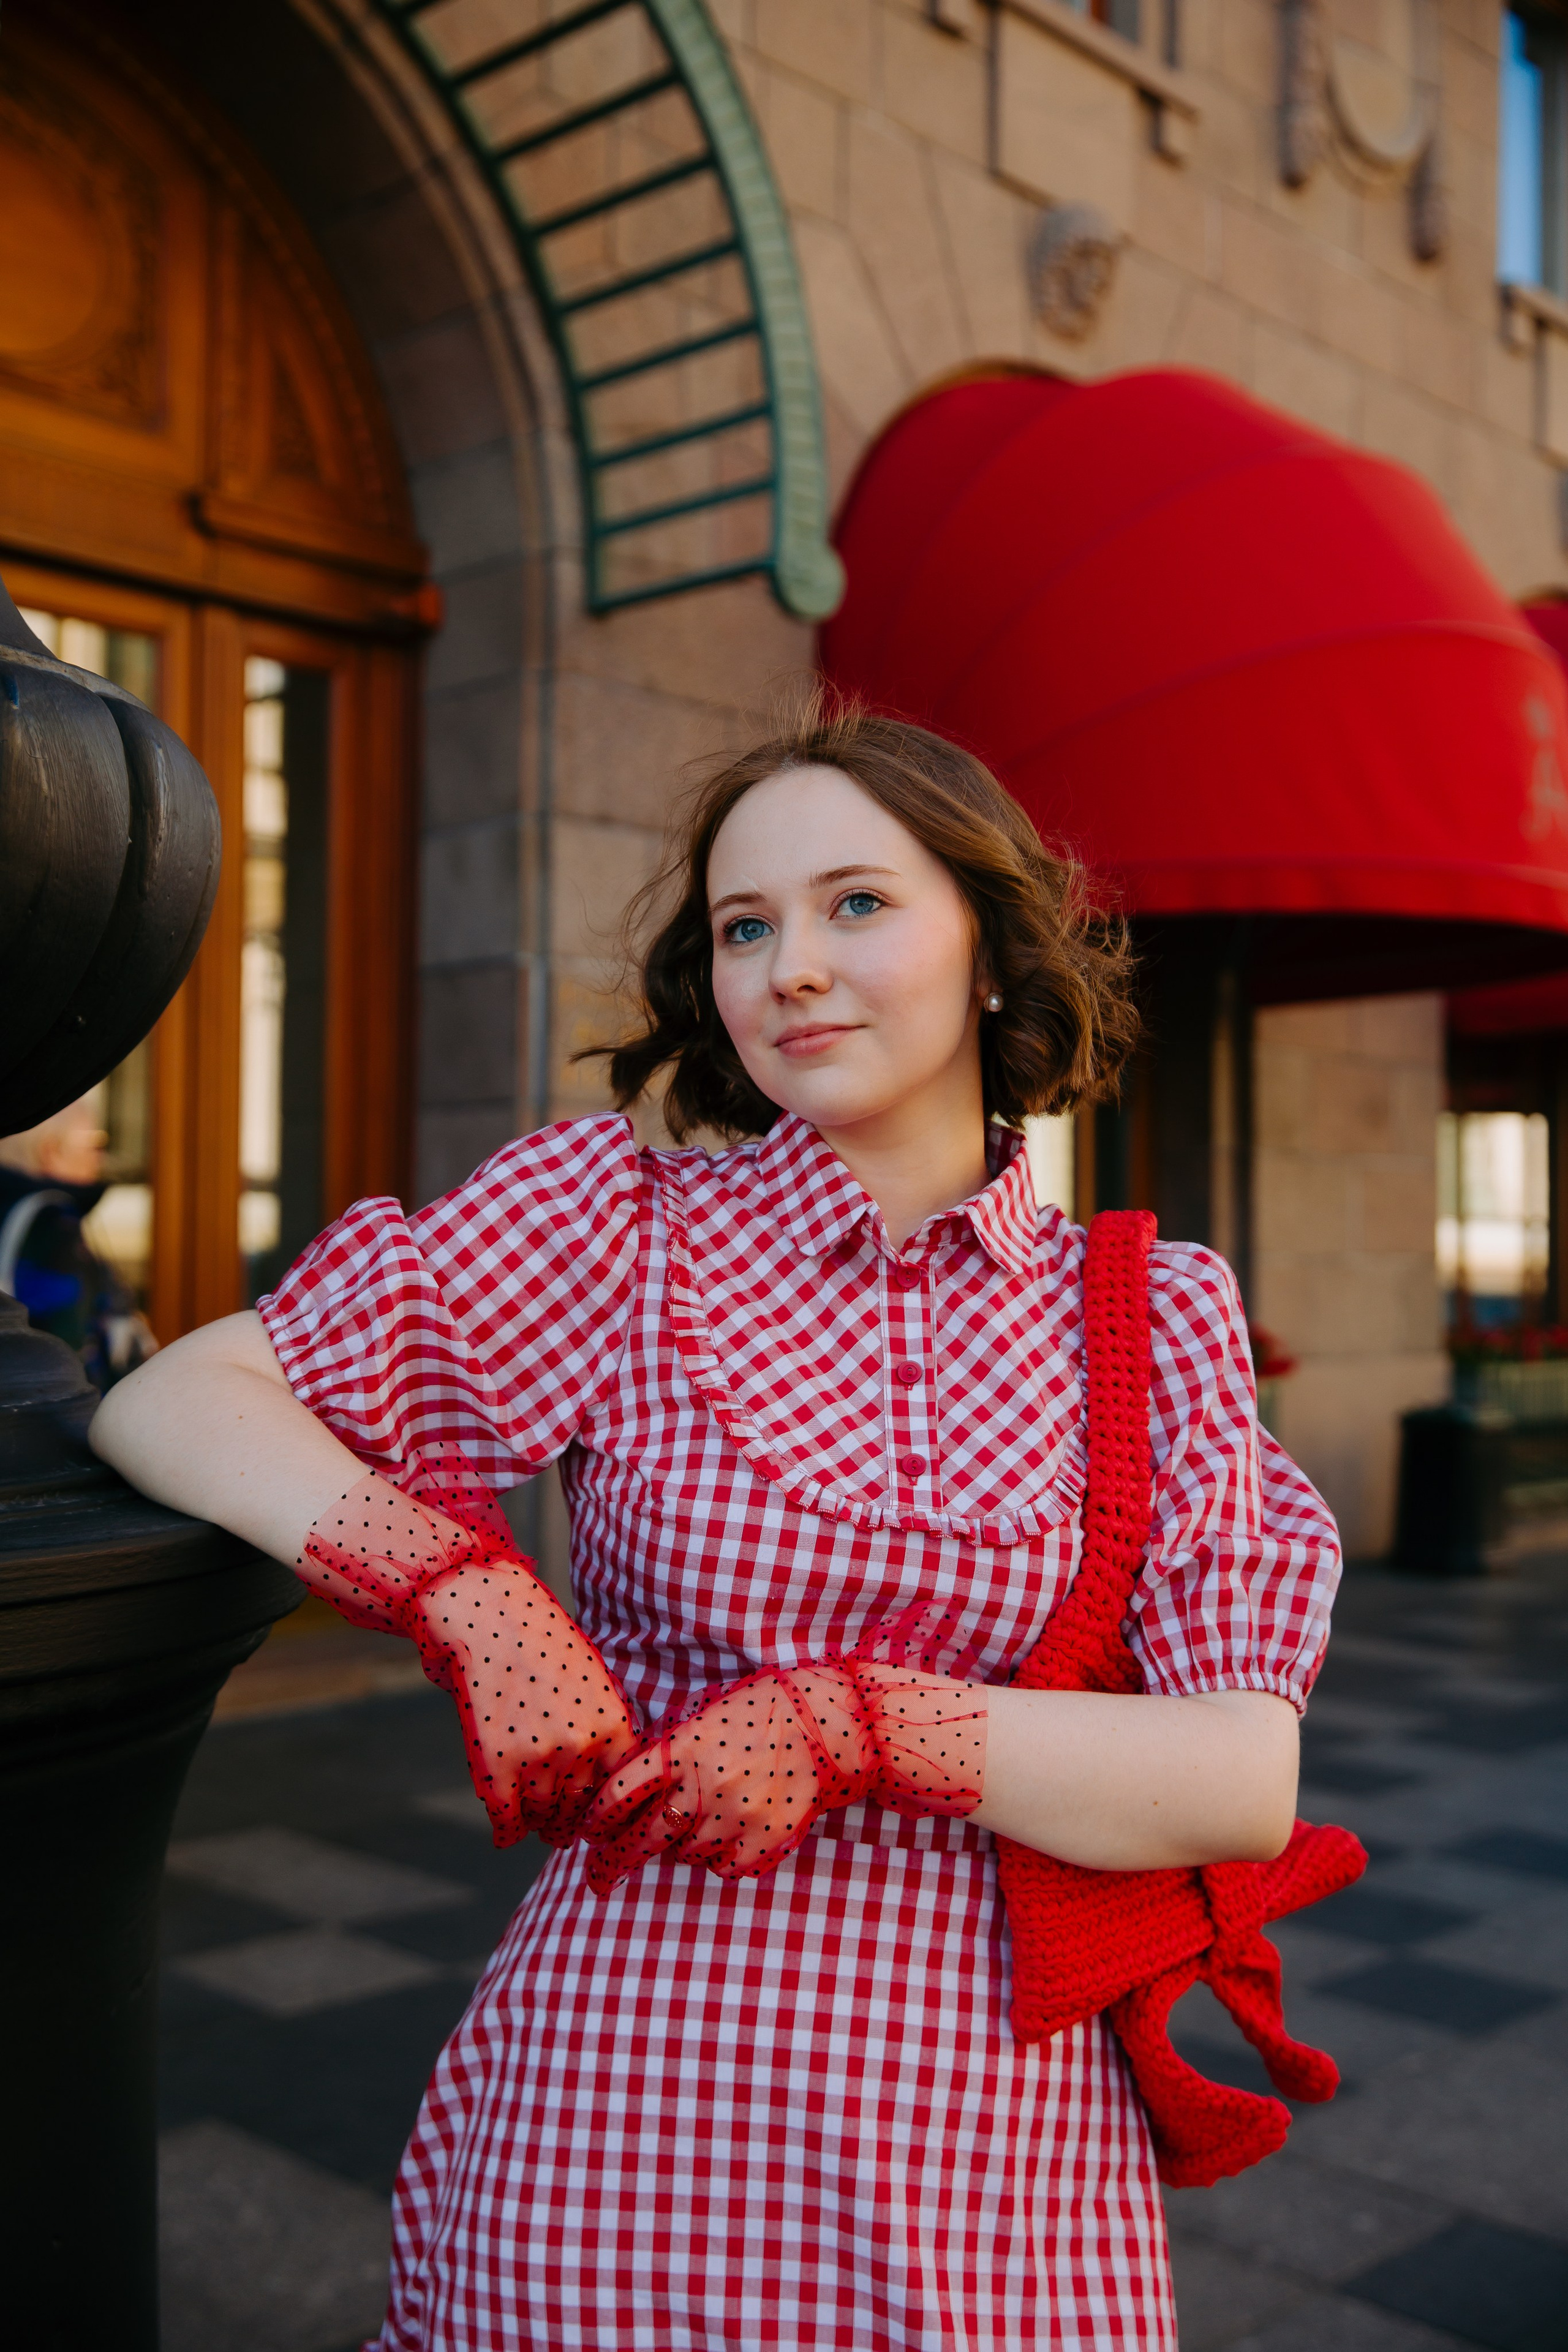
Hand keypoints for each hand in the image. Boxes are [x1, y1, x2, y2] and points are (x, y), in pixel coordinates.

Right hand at [409, 1562, 641, 1846]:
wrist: (493, 1618)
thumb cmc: (546, 1646)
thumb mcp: (595, 1684)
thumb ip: (604, 1730)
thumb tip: (607, 1778)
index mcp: (612, 1729)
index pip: (616, 1794)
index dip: (602, 1809)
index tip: (593, 1816)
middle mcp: (580, 1751)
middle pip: (579, 1811)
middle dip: (569, 1822)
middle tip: (561, 1828)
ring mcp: (537, 1761)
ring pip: (543, 1818)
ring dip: (539, 1825)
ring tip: (535, 1822)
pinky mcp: (497, 1767)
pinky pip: (506, 1820)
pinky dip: (507, 1831)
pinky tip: (506, 1832)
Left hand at [581, 1660, 985, 1891]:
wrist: (827, 1725)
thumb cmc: (756, 1712)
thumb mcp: (700, 1717)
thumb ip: (663, 1754)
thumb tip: (619, 1799)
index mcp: (680, 1748)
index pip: (618, 1794)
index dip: (596, 1820)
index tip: (587, 1835)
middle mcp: (703, 1786)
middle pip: (641, 1841)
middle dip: (613, 1866)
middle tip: (598, 1882)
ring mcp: (734, 1819)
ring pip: (684, 1856)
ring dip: (683, 1845)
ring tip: (708, 1814)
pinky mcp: (762, 1845)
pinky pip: (722, 1867)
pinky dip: (720, 1856)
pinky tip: (736, 1825)